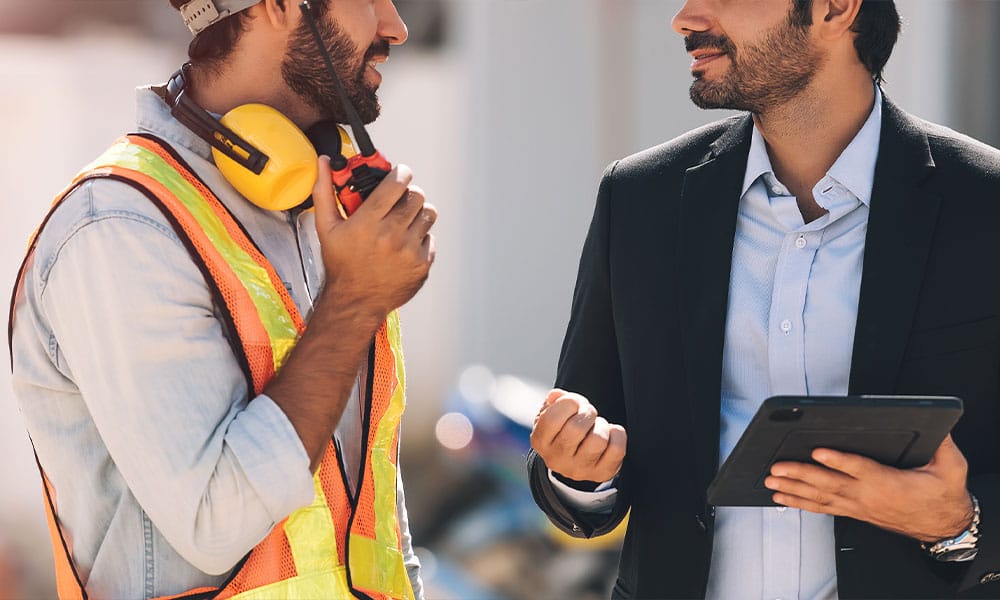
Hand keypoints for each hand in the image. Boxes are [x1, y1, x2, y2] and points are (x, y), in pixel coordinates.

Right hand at [312, 156, 436, 318]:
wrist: (355, 302)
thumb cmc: (341, 265)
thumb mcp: (326, 228)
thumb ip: (324, 192)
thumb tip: (324, 164)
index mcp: (368, 222)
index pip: (397, 183)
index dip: (401, 173)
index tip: (399, 175)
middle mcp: (391, 235)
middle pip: (416, 196)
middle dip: (407, 194)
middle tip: (398, 202)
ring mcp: (409, 251)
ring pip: (428, 214)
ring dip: (417, 214)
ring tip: (402, 222)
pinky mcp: (422, 264)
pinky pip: (430, 238)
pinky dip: (420, 238)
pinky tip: (404, 245)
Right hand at [530, 388, 626, 482]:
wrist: (572, 459)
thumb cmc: (562, 429)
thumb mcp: (551, 413)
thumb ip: (553, 400)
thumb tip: (557, 396)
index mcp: (540, 441)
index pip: (552, 419)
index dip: (568, 402)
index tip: (574, 402)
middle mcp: (556, 459)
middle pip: (576, 428)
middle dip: (587, 412)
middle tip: (588, 413)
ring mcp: (579, 470)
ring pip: (598, 440)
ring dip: (601, 425)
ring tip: (597, 426)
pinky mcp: (601, 473)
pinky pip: (616, 449)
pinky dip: (617, 435)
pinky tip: (610, 435)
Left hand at [764, 434, 973, 541]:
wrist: (943, 525)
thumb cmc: (942, 494)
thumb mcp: (951, 467)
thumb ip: (943, 446)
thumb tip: (938, 426)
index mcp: (889, 483)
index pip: (860, 469)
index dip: (839, 461)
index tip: (818, 451)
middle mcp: (868, 496)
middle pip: (830, 484)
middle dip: (800, 475)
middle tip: (776, 468)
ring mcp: (858, 506)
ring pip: (821, 497)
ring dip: (793, 490)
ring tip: (770, 482)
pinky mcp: (854, 511)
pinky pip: (823, 508)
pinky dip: (801, 503)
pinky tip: (782, 498)